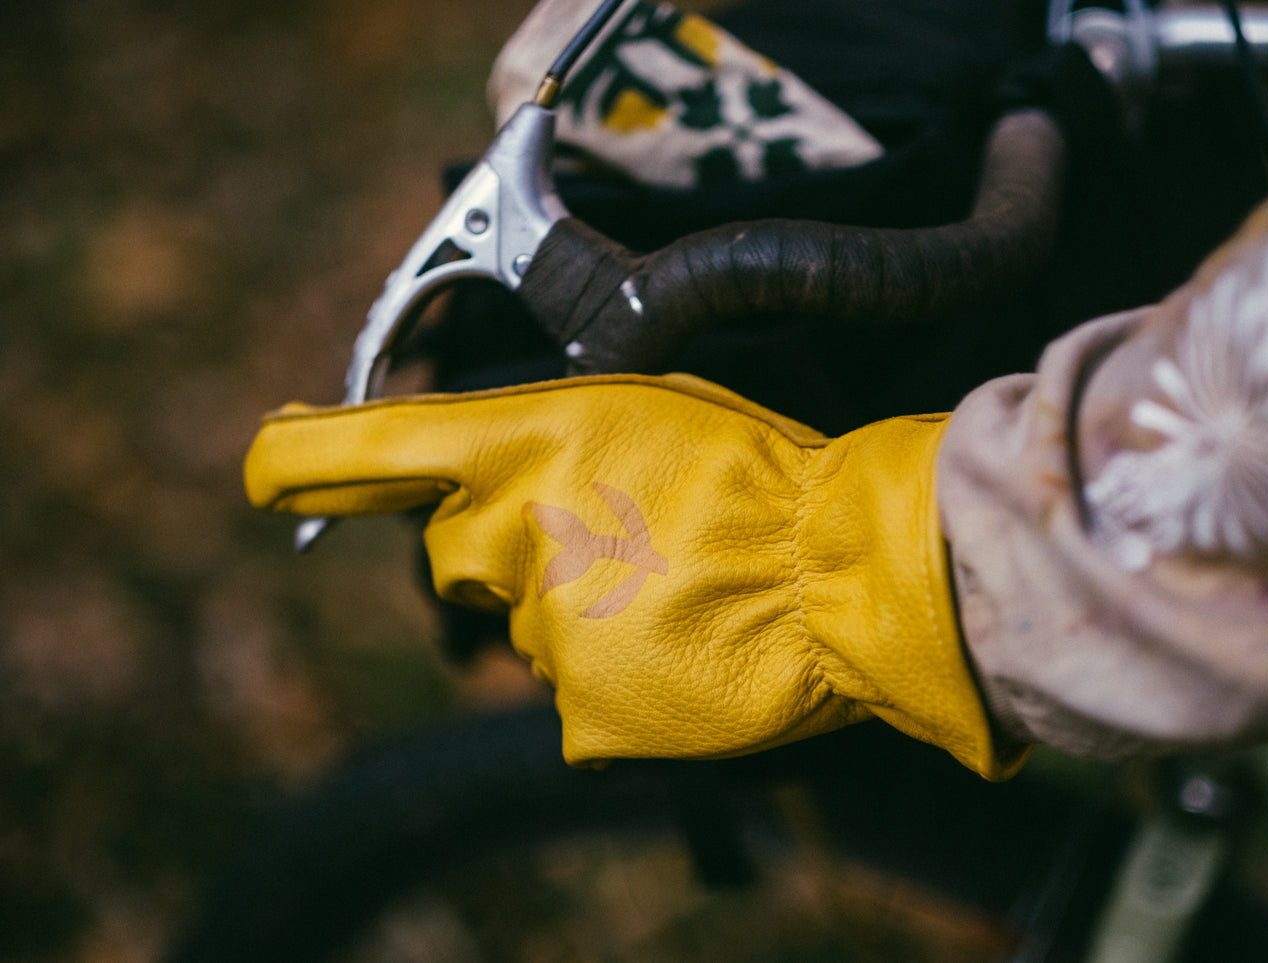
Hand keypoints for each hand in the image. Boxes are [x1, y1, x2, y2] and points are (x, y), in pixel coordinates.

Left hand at [246, 373, 1020, 777]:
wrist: (845, 571)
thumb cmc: (765, 473)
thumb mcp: (650, 408)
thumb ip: (551, 439)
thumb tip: (500, 477)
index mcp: (527, 440)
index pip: (362, 450)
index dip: (302, 461)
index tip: (271, 468)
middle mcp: (513, 532)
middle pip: (453, 555)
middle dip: (510, 548)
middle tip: (614, 541)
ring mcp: (544, 632)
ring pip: (528, 630)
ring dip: (583, 613)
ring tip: (676, 593)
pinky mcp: (583, 713)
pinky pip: (576, 701)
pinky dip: (619, 681)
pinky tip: (682, 652)